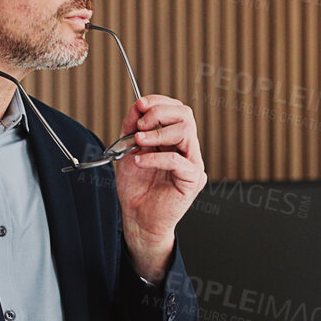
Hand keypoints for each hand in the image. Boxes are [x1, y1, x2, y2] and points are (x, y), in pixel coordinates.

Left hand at [117, 95, 205, 282]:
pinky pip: (178, 160)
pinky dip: (156, 157)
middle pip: (185, 114)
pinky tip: (141, 161)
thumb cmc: (136, 189)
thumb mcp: (128, 151)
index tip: (140, 104)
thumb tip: (137, 106)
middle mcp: (187, 149)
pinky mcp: (192, 180)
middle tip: (140, 126)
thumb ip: (132, 128)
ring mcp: (192, 163)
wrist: (138, 218)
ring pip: (186, 131)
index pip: (177, 109)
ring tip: (139, 142)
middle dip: (159, 113)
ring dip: (158, 133)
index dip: (159, 102)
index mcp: (175, 140)